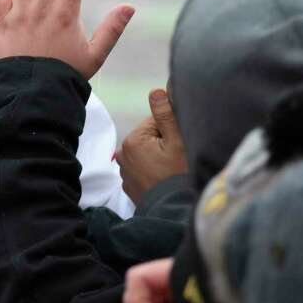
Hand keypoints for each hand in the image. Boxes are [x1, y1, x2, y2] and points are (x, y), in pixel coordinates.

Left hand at [119, 89, 187, 204]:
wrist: (173, 211)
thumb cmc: (178, 175)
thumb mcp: (177, 142)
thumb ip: (166, 115)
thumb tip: (156, 90)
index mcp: (132, 140)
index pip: (155, 123)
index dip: (171, 131)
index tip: (179, 144)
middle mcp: (123, 154)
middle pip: (150, 138)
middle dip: (164, 144)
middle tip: (177, 160)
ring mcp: (125, 172)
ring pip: (148, 154)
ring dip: (159, 158)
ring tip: (171, 171)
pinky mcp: (130, 186)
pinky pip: (144, 170)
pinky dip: (153, 172)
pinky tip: (164, 180)